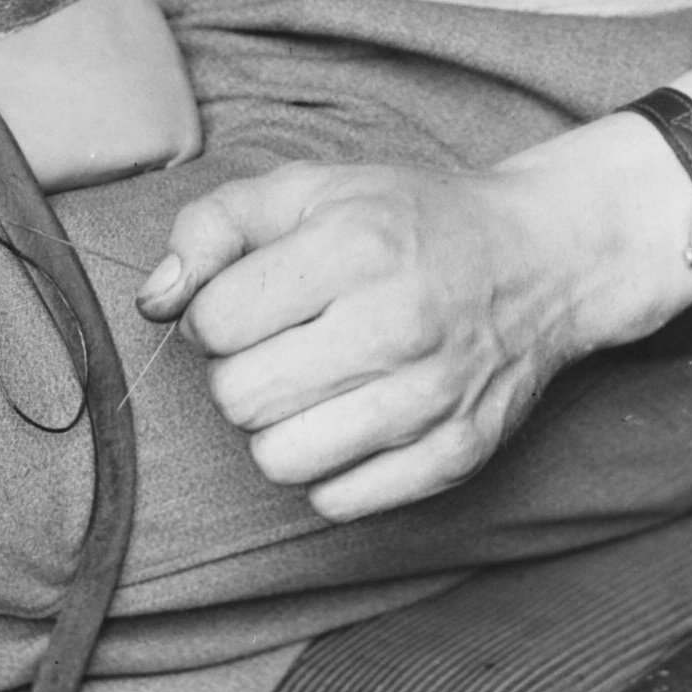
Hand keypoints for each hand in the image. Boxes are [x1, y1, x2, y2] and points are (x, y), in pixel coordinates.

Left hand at [137, 123, 691, 521]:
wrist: (537, 258)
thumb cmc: (407, 219)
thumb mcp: (309, 189)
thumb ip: (214, 227)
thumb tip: (154, 300)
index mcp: (355, 245)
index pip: (215, 321)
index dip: (211, 314)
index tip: (244, 301)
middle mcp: (397, 323)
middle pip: (240, 398)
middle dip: (238, 372)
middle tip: (276, 344)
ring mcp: (431, 397)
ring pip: (280, 460)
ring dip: (275, 427)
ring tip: (307, 384)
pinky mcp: (456, 455)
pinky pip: (338, 502)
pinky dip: (326, 468)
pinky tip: (347, 419)